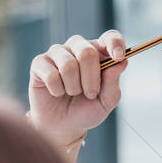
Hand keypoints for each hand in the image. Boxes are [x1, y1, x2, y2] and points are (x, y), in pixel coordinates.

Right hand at [28, 30, 128, 146]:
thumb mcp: (106, 102)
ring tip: (72, 93)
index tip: (118, 57)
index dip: (115, 44)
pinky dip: (57, 90)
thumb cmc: (86, 110)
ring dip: (74, 87)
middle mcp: (78, 48)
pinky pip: (51, 75)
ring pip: (69, 64)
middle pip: (87, 52)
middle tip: (91, 94)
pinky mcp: (40, 63)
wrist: (63, 125)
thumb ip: (113, 83)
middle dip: (91, 79)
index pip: (110, 37)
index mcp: (99, 53)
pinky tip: (56, 92)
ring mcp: (58, 53)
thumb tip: (121, 63)